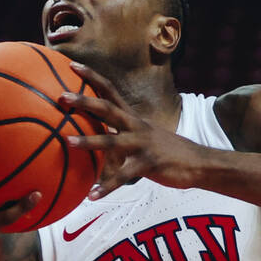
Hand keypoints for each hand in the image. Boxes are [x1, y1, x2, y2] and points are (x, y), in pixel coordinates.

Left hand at [60, 62, 207, 197]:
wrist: (200, 163)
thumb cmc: (171, 152)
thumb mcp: (148, 136)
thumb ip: (126, 132)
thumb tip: (104, 132)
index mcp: (134, 119)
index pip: (111, 91)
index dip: (92, 77)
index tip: (72, 65)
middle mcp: (137, 127)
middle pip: (107, 109)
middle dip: (84, 101)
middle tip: (61, 96)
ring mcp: (142, 145)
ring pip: (112, 141)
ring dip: (89, 142)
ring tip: (68, 143)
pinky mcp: (148, 165)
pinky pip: (123, 177)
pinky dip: (107, 187)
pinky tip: (92, 196)